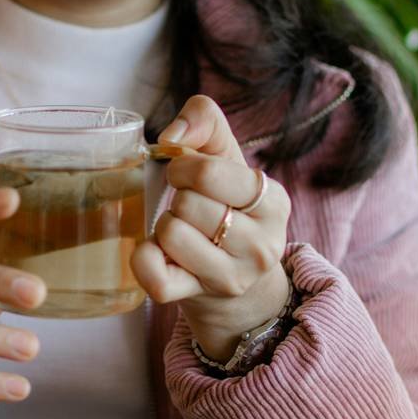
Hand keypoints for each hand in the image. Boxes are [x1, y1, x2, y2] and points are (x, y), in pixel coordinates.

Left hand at [131, 96, 291, 361]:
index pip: (210, 174)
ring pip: (171, 234)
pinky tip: (157, 252)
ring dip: (164, 225)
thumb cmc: (225, 204)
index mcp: (273, 201)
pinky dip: (144, 258)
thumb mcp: (225, 156)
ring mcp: (232, 277)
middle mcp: (262, 244)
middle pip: (187, 204)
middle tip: (187, 208)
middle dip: (176, 198)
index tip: (185, 174)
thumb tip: (170, 136)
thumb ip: (205, 120)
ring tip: (181, 229)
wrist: (235, 278)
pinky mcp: (200, 298)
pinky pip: (156, 276)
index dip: (184, 167)